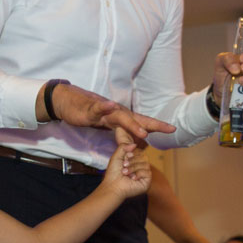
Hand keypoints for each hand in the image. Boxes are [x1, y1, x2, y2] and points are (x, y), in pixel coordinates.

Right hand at [49, 83, 173, 143]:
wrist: (68, 101)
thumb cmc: (89, 112)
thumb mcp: (107, 125)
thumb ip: (121, 131)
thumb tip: (135, 142)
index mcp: (122, 117)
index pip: (143, 122)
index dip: (158, 126)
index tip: (173, 130)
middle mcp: (117, 112)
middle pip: (138, 118)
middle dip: (154, 125)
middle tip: (169, 129)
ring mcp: (105, 110)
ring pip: (121, 117)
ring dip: (132, 124)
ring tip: (144, 132)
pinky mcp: (90, 109)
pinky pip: (98, 108)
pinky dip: (105, 107)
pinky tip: (110, 106)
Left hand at [100, 128, 151, 198]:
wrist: (113, 186)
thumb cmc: (113, 173)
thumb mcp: (116, 156)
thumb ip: (123, 146)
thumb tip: (135, 144)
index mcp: (135, 161)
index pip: (140, 152)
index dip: (133, 154)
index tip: (124, 158)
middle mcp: (141, 167)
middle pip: (144, 157)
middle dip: (133, 161)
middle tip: (123, 166)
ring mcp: (144, 174)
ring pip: (146, 164)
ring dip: (133, 168)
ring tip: (125, 173)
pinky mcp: (147, 182)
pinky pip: (147, 172)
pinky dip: (138, 174)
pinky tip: (132, 179)